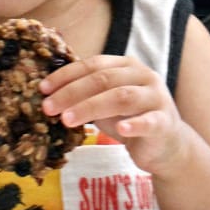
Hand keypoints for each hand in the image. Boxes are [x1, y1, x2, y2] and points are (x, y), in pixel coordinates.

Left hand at [40, 55, 187, 174]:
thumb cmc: (130, 119)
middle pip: (104, 79)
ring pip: (121, 97)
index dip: (67, 75)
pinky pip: (149, 121)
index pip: (93, 64)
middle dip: (72, 92)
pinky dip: (134, 124)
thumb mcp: (105, 103)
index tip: (43, 88)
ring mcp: (156, 97)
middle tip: (48, 107)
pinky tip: (121, 131)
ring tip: (67, 120)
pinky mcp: (165, 122)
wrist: (166, 145)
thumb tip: (47, 94)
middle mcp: (143, 76)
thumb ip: (86, 94)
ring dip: (91, 107)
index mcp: (126, 66)